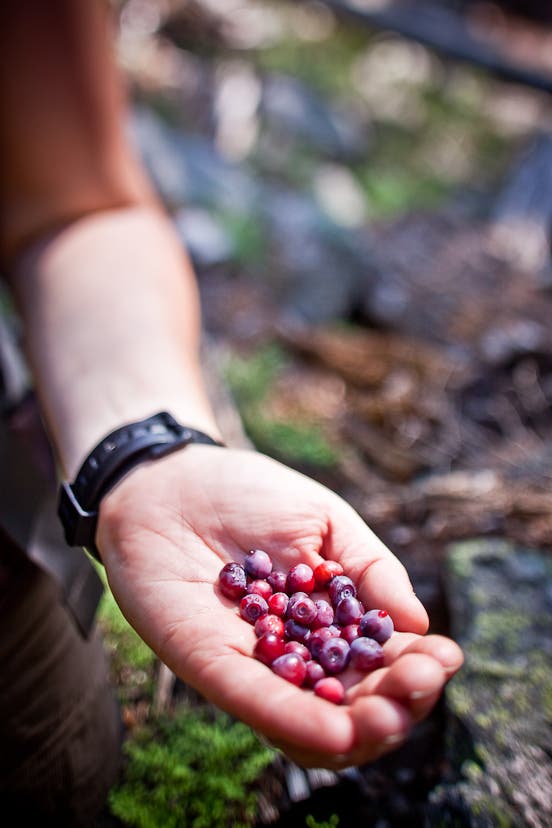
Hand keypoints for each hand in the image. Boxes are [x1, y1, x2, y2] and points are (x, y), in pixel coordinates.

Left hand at [97, 446, 462, 768]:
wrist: (173, 480)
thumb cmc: (250, 494)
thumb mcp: (326, 520)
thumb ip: (370, 570)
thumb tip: (420, 624)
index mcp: (330, 623)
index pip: (381, 663)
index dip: (416, 668)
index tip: (445, 657)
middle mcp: (297, 655)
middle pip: (354, 704)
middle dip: (395, 705)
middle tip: (419, 683)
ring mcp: (256, 665)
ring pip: (311, 722)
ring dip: (356, 731)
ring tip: (386, 716)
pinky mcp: (211, 666)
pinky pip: (257, 702)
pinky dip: (297, 719)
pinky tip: (336, 730)